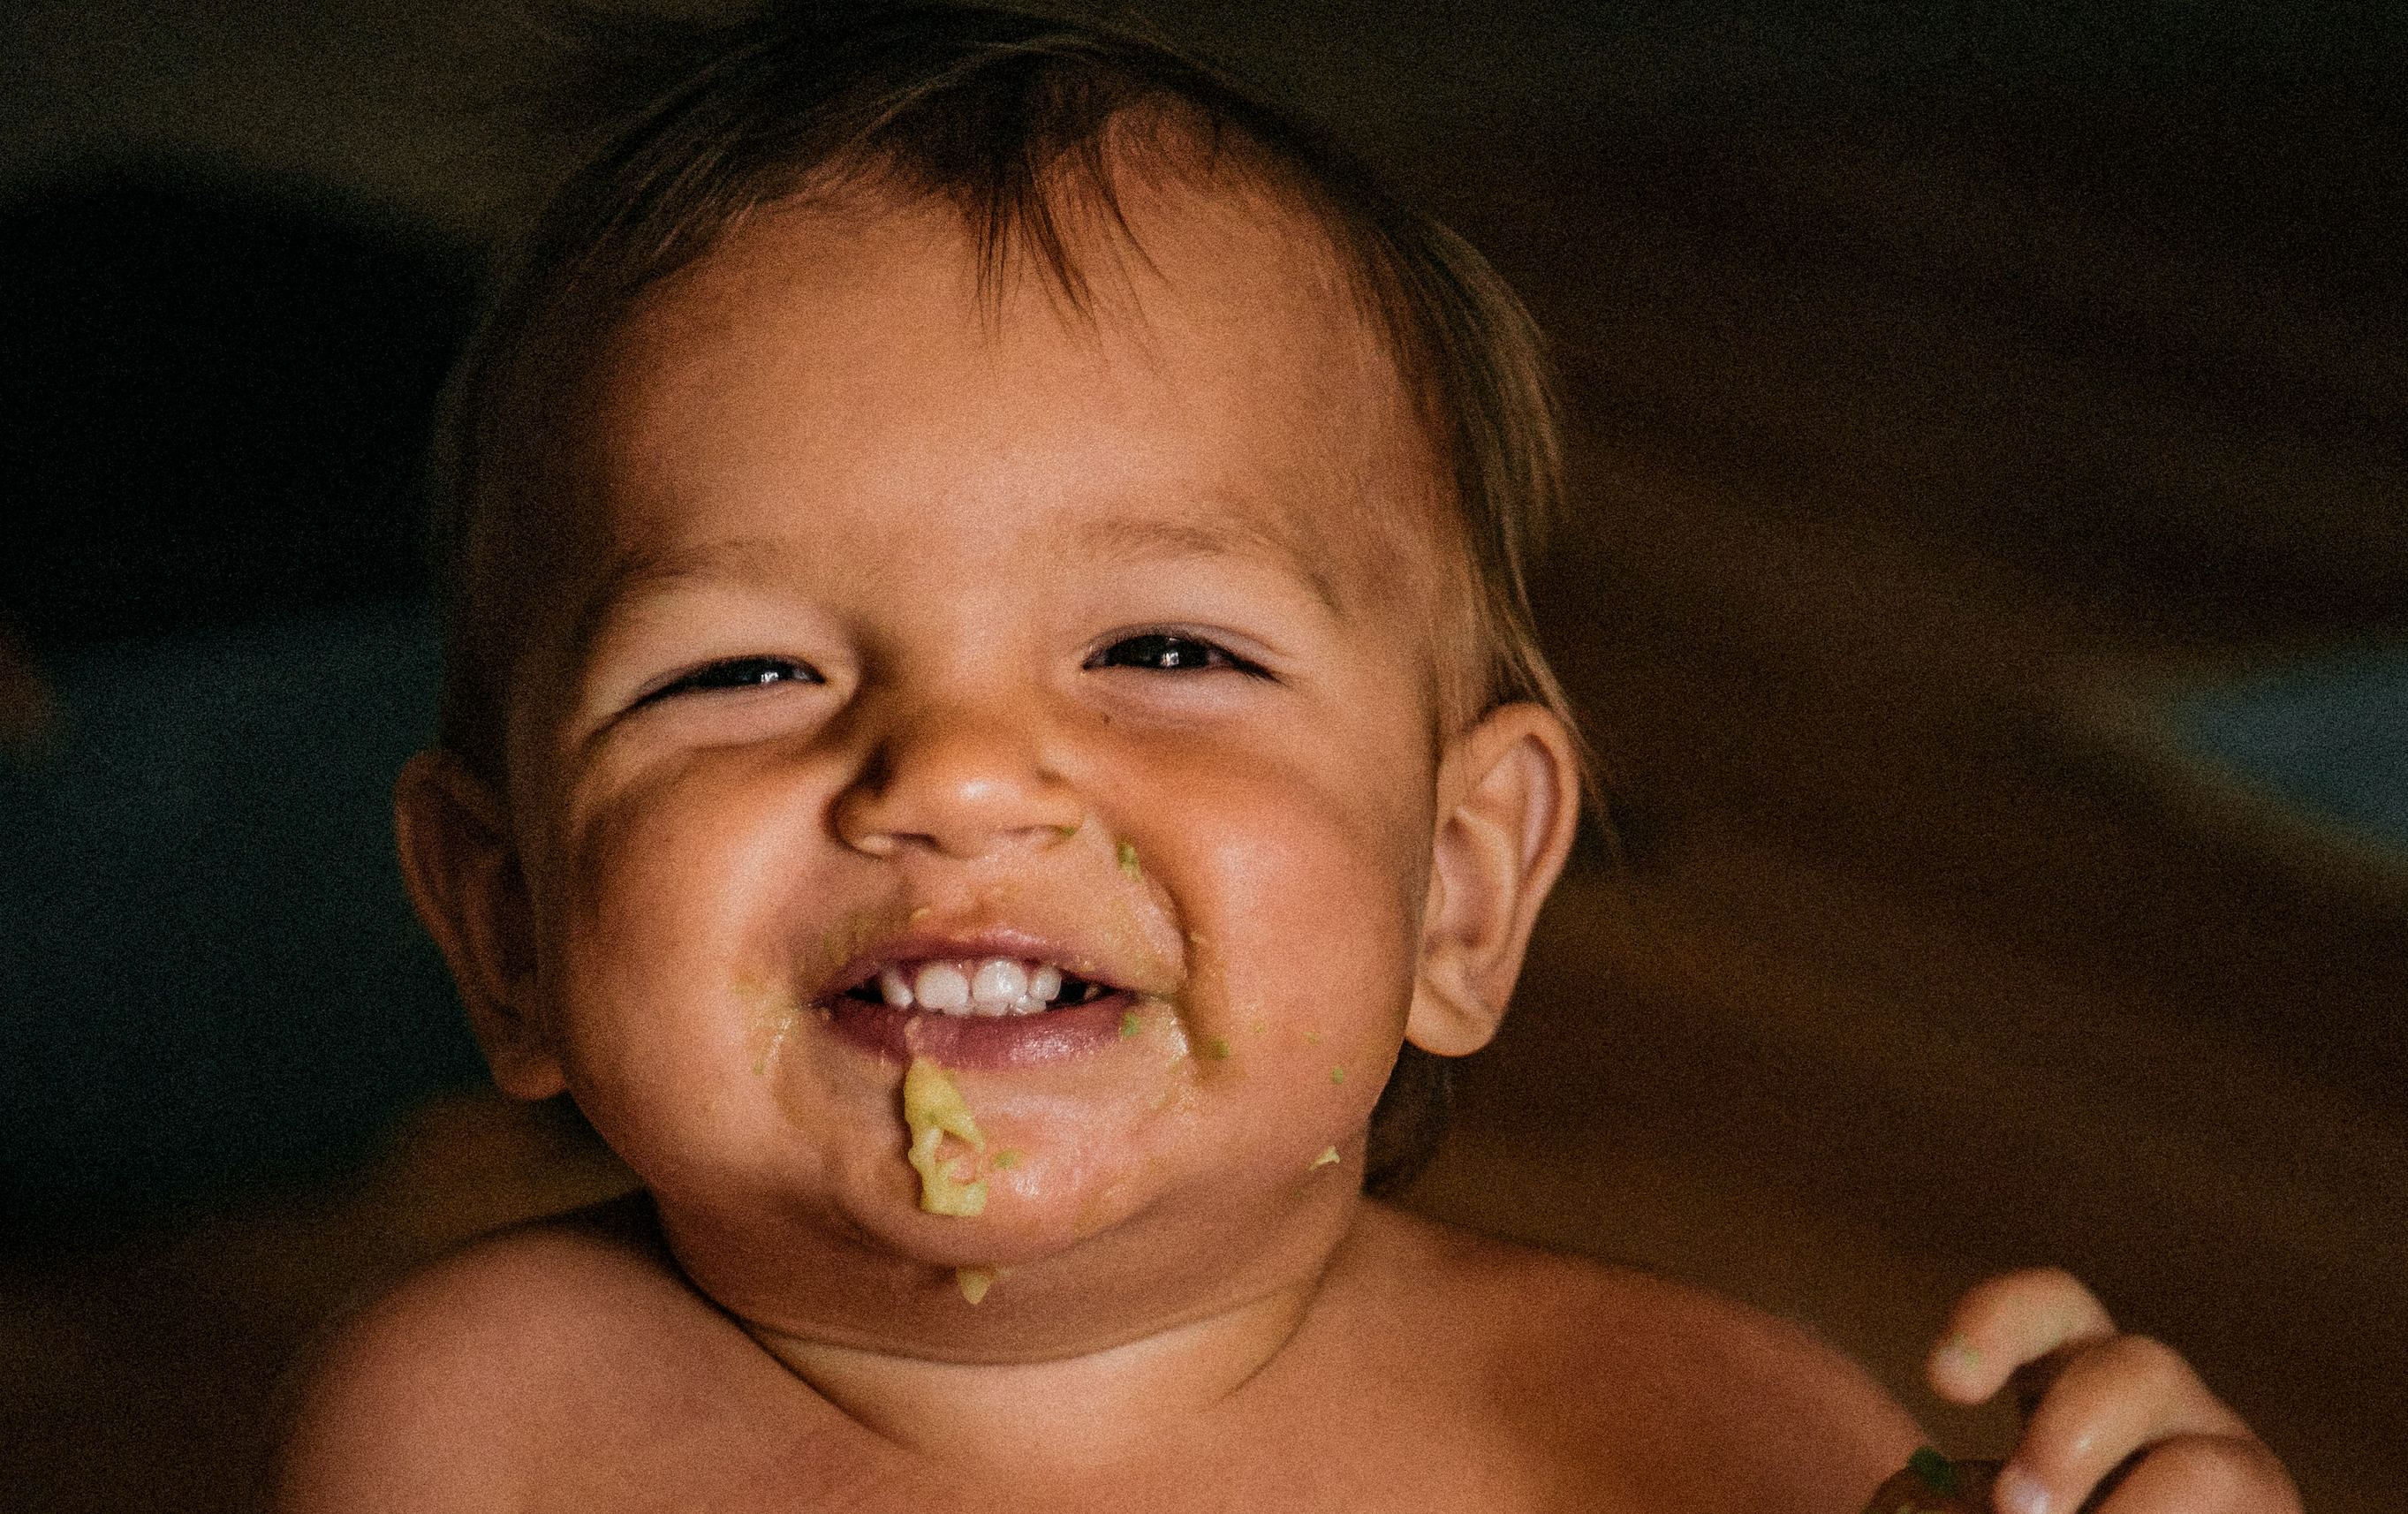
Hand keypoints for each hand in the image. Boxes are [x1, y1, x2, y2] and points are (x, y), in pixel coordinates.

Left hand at [1926, 1268, 2298, 1513]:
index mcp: (2070, 1373)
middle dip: (2071, 1440)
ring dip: (2137, 1512)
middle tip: (2016, 1509)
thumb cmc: (2038, 1507)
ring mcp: (2223, 1457)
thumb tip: (1924, 1497)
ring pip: (2205, 1466)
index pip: (2049, 1308)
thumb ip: (1953, 1491)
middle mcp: (2155, 1399)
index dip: (1998, 1323)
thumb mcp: (1988, 1492)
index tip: (1946, 1381)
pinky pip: (2236, 1512)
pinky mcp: (2267, 1508)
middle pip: (2136, 1370)